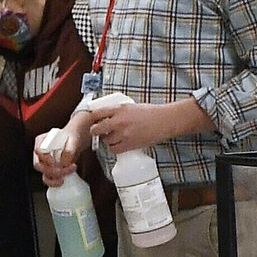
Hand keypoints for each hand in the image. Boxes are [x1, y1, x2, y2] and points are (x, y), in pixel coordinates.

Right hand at [33, 116, 90, 183]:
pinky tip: (63, 180)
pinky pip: (49, 179)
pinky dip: (55, 182)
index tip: (54, 161)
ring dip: (52, 179)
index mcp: (42, 141)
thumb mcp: (72, 140)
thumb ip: (68, 150)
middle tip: (61, 170)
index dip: (45, 158)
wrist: (75, 141)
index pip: (38, 150)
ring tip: (62, 179)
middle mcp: (40, 152)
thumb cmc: (72, 137)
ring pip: (43, 174)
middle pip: (38, 165)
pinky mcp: (50, 170)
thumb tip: (64, 163)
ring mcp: (44, 162)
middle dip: (50, 170)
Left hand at [86, 96, 201, 158]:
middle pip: (96, 129)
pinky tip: (118, 145)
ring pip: (105, 141)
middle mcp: (119, 121)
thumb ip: (118, 111)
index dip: (92, 118)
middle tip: (98, 132)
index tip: (92, 121)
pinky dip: (114, 148)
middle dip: (95, 131)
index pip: (97, 113)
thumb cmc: (150, 112)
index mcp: (119, 109)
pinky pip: (114, 149)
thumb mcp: (131, 106)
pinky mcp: (129, 144)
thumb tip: (106, 116)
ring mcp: (123, 134)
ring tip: (113, 138)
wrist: (164, 121)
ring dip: (107, 140)